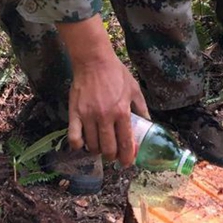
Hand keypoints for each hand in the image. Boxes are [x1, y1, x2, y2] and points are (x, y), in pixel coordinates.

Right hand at [58, 15, 148, 165]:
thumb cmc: (116, 73)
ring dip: (98, 151)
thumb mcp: (134, 89)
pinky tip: (83, 143)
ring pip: (92, 146)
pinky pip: (74, 138)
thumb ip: (141, 108)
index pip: (126, 143)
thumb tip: (148, 123)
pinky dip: (79, 146)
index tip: (128, 163)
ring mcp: (88, 116)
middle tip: (113, 155)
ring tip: (100, 148)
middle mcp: (105, 117)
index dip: (128, 158)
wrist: (93, 60)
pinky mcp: (74, 113)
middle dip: (112, 157)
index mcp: (122, 112)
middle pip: (108, 149)